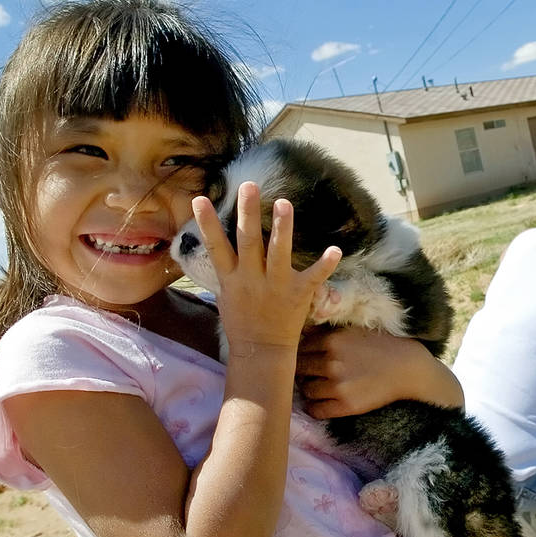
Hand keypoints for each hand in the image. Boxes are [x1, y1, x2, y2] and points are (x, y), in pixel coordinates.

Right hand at [192, 184, 340, 351]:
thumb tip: (216, 241)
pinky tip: (335, 249)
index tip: (200, 198)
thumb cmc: (242, 320)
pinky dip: (325, 265)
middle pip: (248, 241)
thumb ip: (225, 267)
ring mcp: (276, 286)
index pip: (216, 246)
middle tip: (248, 185)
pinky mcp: (299, 294)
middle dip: (247, 213)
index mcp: (232, 278)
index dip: (207, 223)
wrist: (261, 351)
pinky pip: (315, 277)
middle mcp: (252, 278)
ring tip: (284, 203)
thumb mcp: (225, 293)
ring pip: (278, 253)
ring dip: (281, 228)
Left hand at [296, 326, 461, 418]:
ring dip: (309, 389)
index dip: (301, 353)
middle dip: (302, 371)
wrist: (408, 369)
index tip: (305, 357)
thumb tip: (301, 332)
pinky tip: (320, 403)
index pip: (300, 348)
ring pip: (306, 390)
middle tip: (308, 373)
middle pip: (299, 369)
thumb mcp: (354, 331)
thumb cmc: (382, 346)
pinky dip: (314, 408)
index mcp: (332, 340)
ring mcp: (338, 386)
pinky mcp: (346, 405)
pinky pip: (317, 410)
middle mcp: (331, 362)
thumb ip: (328, 332)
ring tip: (317, 387)